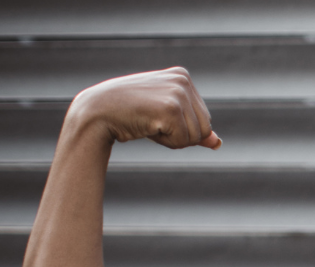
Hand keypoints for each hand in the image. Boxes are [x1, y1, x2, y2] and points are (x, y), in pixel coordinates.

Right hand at [68, 67, 221, 149]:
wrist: (97, 112)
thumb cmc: (130, 113)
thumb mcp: (165, 116)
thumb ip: (194, 127)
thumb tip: (217, 143)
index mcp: (183, 76)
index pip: (204, 120)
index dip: (182, 128)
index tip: (156, 114)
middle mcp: (183, 80)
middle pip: (205, 129)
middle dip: (181, 135)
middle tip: (152, 120)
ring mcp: (178, 92)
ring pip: (196, 137)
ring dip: (172, 139)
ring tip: (148, 122)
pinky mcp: (171, 108)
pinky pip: (183, 141)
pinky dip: (165, 142)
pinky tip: (146, 126)